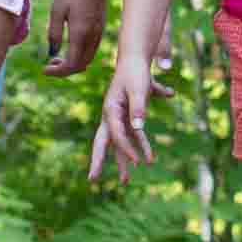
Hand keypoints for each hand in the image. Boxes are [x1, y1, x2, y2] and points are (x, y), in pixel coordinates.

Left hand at [42, 0, 109, 77]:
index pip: (72, 64)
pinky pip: (92, 47)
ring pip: (89, 57)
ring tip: (56, 57)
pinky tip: (69, 45)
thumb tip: (53, 52)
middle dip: (65, 69)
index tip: (44, 70)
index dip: (58, 72)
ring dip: (74, 62)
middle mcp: (94, 34)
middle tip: (48, 64)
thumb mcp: (57, 10)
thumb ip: (55, 34)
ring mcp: (100, 29)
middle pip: (82, 64)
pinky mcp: (101, 23)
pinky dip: (81, 53)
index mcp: (81, 33)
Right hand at [91, 46, 157, 178]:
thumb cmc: (136, 73)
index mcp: (110, 108)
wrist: (136, 59)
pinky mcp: (129, 118)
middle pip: (103, 142)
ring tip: (126, 181)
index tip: (139, 162)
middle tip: (92, 178)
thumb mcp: (140, 88)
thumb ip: (139, 108)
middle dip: (98, 161)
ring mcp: (119, 118)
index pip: (117, 134)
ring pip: (118, 143)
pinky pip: (134, 136)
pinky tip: (149, 160)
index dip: (127, 149)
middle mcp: (111, 116)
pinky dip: (141, 146)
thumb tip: (138, 129)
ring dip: (124, 161)